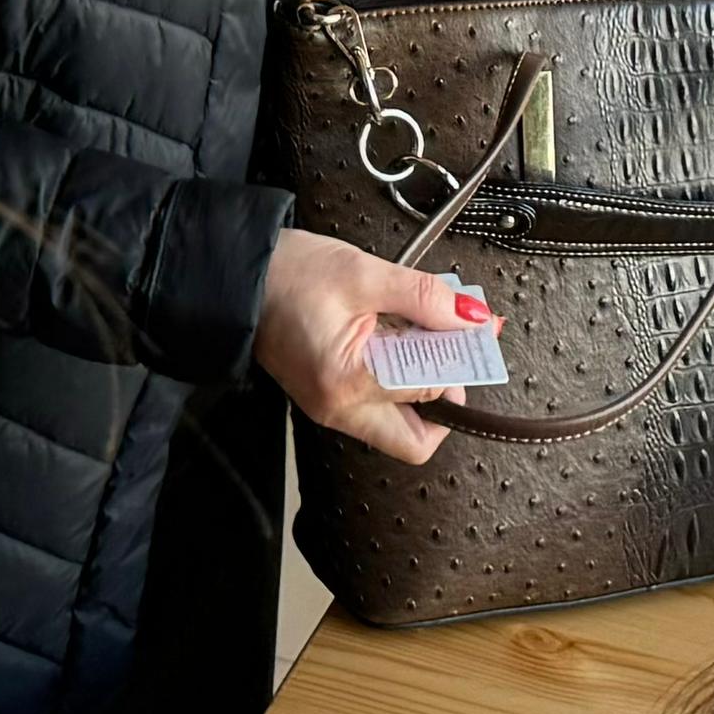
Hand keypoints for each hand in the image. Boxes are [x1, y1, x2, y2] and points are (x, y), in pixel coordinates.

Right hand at [256, 228, 486, 462]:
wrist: (237, 275)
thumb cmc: (288, 274)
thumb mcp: (365, 274)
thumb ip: (426, 298)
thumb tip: (473, 317)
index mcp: (348, 381)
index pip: (431, 390)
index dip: (459, 358)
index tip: (476, 329)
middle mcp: (339, 409)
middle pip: (415, 440)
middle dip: (444, 401)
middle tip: (449, 352)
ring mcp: (331, 409)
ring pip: (398, 427)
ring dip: (422, 387)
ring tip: (417, 335)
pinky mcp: (328, 398)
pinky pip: (377, 406)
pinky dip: (398, 379)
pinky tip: (395, 338)